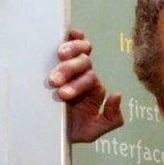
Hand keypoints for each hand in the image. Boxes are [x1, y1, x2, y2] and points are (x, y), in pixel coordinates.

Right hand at [48, 28, 123, 142]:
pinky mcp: (58, 58)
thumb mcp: (91, 131)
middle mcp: (85, 74)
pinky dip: (73, 35)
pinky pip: (72, 40)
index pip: (90, 80)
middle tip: (53, 81)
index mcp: (92, 90)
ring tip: (59, 55)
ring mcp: (73, 64)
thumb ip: (111, 119)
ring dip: (71, 50)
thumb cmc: (68, 129)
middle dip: (68, 71)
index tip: (62, 94)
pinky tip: (69, 33)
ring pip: (80, 50)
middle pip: (84, 63)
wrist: (46, 129)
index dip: (78, 84)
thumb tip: (117, 95)